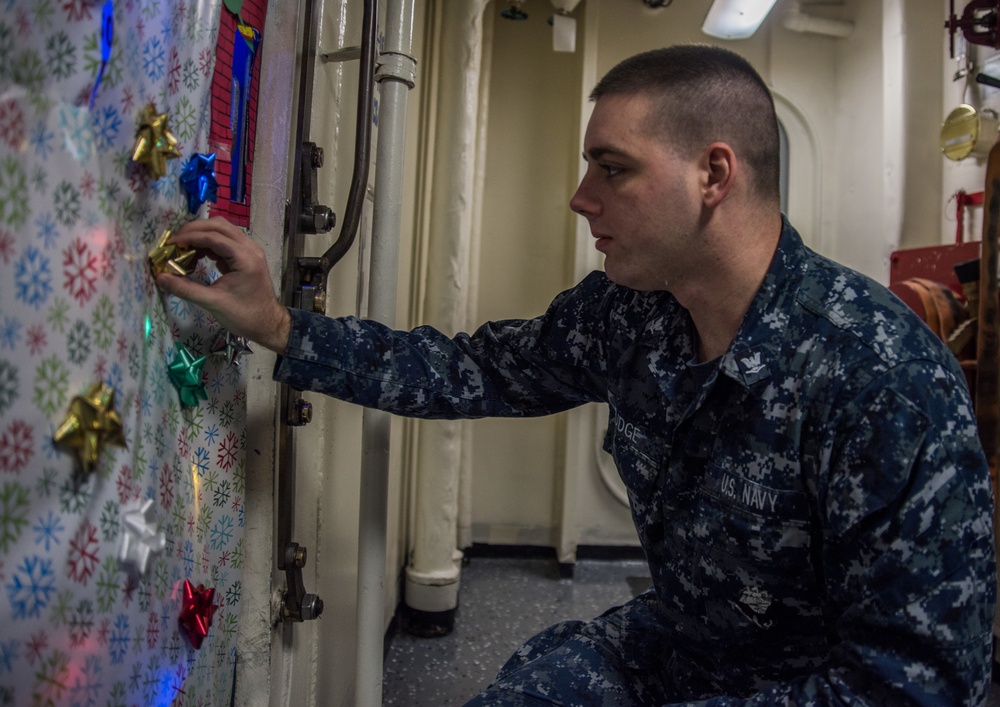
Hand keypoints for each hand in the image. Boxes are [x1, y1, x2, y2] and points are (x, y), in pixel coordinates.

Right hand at [155, 217, 290, 353]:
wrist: (268, 324)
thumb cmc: (244, 316)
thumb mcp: (212, 303)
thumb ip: (185, 289)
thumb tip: (159, 277)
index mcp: (245, 258)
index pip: (214, 237)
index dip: (189, 237)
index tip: (170, 244)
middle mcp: (250, 248)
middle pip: (219, 226)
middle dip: (194, 230)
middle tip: (174, 242)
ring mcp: (251, 250)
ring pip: (223, 230)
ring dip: (202, 235)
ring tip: (182, 248)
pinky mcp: (247, 255)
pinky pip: (226, 240)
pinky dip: (209, 243)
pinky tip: (195, 255)